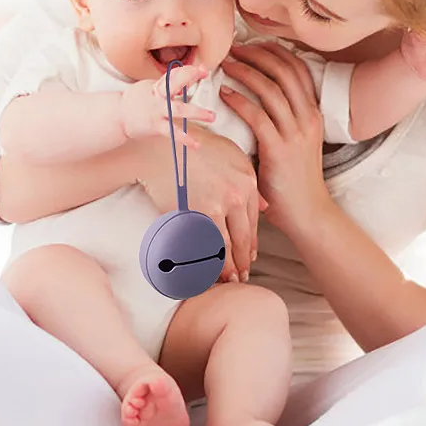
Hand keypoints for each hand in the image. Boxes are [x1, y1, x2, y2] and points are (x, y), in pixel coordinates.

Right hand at [120, 64, 214, 148]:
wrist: (117, 117)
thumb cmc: (135, 102)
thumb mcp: (149, 88)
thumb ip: (166, 86)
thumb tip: (186, 80)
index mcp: (157, 86)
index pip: (174, 74)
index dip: (189, 70)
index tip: (203, 69)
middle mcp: (158, 96)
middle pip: (175, 83)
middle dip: (190, 76)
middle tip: (204, 73)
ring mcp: (157, 111)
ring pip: (179, 110)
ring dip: (197, 112)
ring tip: (211, 116)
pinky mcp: (156, 126)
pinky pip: (173, 132)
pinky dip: (185, 139)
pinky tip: (196, 144)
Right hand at [136, 126, 265, 282]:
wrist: (160, 145)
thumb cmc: (193, 145)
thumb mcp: (230, 154)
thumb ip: (248, 180)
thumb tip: (265, 207)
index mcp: (247, 180)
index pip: (253, 221)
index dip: (251, 243)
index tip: (251, 257)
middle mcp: (235, 195)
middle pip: (242, 237)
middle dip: (243, 261)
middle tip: (242, 277)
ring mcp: (214, 206)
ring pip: (224, 245)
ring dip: (227, 268)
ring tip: (228, 281)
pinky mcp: (193, 214)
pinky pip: (202, 245)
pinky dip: (206, 262)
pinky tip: (207, 272)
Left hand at [219, 42, 330, 236]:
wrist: (308, 212)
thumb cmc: (296, 180)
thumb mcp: (297, 143)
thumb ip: (282, 121)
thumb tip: (255, 101)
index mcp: (313, 113)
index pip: (298, 69)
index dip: (274, 52)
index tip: (252, 45)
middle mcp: (307, 118)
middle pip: (284, 71)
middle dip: (258, 54)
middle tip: (234, 49)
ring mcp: (295, 133)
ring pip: (270, 88)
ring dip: (245, 71)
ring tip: (226, 65)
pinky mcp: (279, 148)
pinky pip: (258, 116)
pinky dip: (240, 100)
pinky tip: (225, 94)